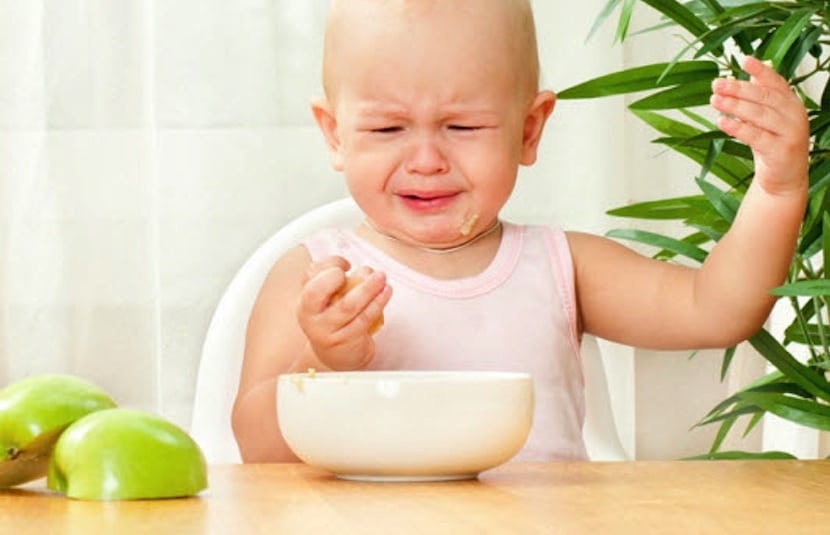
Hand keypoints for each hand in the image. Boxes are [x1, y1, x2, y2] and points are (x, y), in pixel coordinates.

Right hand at [296, 256, 391, 369]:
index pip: (310, 274)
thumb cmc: (336, 320)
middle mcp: (309, 315)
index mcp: (304, 299)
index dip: (330, 263)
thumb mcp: (332, 300)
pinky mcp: (344, 340)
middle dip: (335, 276)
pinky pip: (363, 319)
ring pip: (347, 305)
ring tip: (381, 277)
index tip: (347, 265)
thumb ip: (344, 282)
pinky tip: (386, 292)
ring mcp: (325, 330)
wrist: (337, 356)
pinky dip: (377, 303)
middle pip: (315, 291)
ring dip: (367, 288)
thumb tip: (365, 272)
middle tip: (356, 272)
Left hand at [710, 55, 808, 195]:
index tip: (744, 59)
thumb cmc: (772, 145)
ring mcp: (790, 133)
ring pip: (760, 115)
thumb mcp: (767, 119)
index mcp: (791, 103)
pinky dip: (738, 128)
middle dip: (738, 88)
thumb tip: (746, 73)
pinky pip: (756, 137)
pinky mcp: (781, 151)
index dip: (761, 71)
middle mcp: (795, 115)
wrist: (784, 179)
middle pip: (764, 97)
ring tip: (714, 99)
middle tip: (716, 83)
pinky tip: (721, 121)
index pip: (776, 82)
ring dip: (735, 106)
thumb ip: (759, 97)